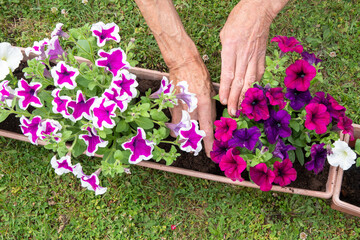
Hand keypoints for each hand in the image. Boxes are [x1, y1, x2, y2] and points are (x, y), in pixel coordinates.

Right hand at [169, 57, 215, 156]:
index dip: (208, 143)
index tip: (209, 153)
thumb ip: (210, 108)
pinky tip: (176, 134)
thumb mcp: (211, 91)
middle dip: (196, 143)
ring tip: (186, 143)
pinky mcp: (171, 103)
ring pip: (182, 129)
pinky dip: (175, 128)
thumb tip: (211, 122)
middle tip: (197, 150)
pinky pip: (173, 121)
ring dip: (184, 137)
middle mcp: (192, 107)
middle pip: (193, 132)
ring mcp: (180, 106)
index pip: (207, 129)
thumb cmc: (200, 74)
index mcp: (205, 103)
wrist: (183, 62)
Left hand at [219, 0, 285, 115]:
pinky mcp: (262, 56)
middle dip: (235, 99)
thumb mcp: (224, 35)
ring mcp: (254, 56)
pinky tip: (252, 94)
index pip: (228, 75)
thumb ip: (225, 53)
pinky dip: (255, 85)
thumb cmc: (238, 20)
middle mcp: (243, 55)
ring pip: (250, 81)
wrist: (259, 10)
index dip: (226, 91)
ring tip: (243, 108)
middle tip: (233, 112)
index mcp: (230, 49)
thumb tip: (225, 68)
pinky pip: (259, 74)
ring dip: (246, 96)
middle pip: (239, 81)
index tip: (224, 102)